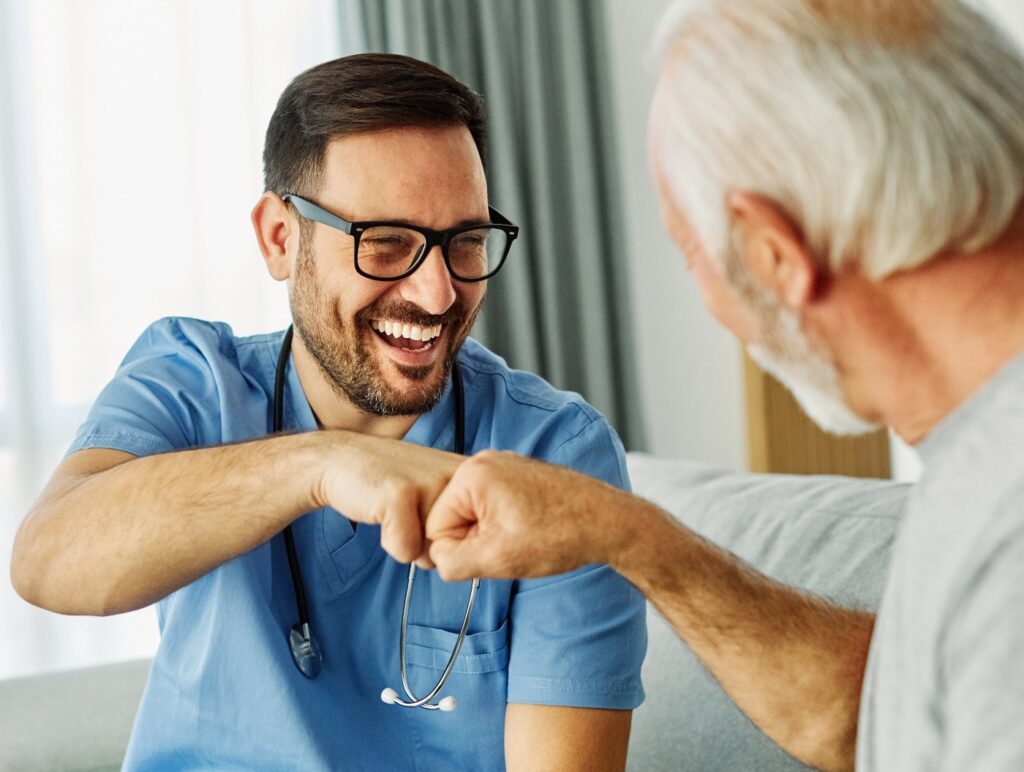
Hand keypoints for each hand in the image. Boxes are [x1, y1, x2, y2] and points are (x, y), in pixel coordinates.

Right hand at [315, 432, 463, 563]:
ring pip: (432, 554)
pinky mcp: (401, 495)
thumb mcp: (442, 494)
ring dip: (410, 542)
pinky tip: (381, 509)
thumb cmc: (395, 485)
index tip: (430, 510)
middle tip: (411, 509)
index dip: (450, 538)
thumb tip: (473, 563)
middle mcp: (459, 475)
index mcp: (475, 475)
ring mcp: (431, 483)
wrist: (345, 459)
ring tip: (399, 508)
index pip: (480, 540)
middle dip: (429, 541)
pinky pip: (405, 552)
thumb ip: (467, 520)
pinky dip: (389, 541)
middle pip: (456, 548)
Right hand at [425, 450, 622, 580]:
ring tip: (525, 539)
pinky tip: (532, 531)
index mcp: (472, 475)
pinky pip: (495, 508)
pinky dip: (508, 525)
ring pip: (476, 515)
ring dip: (493, 535)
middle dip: (477, 540)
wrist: (609, 522)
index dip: (461, 551)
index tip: (494, 552)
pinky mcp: (520, 476)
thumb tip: (438, 559)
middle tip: (512, 546)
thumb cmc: (559, 535)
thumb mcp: (496, 559)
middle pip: (454, 517)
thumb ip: (452, 562)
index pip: (436, 527)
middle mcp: (485, 462)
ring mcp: (505, 467)